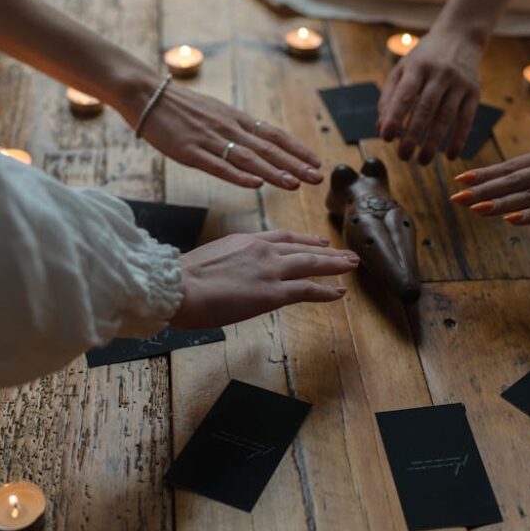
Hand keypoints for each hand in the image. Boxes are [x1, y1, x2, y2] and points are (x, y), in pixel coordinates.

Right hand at [140, 81, 323, 190]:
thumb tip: (261, 142)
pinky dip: (238, 176)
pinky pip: (218, 166)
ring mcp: (209, 140)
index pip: (273, 135)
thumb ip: (237, 128)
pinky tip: (255, 185)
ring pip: (248, 159)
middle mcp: (228, 128)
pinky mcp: (189, 152)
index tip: (316, 162)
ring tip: (294, 184)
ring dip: (273, 172)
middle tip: (316, 178)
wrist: (147, 95)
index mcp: (236, 119)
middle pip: (267, 148)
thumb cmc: (182, 107)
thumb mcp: (216, 112)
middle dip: (294, 164)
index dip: (296, 149)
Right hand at [173, 230, 358, 328]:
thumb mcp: (209, 260)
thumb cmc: (182, 280)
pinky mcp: (273, 292)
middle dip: (327, 251)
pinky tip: (339, 292)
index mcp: (246, 241)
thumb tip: (225, 275)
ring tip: (352, 266)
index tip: (318, 242)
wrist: (178, 286)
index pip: (283, 238)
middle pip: (303, 248)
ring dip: (335, 265)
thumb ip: (226, 264)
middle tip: (345, 254)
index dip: (304, 240)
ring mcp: (270, 270)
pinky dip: (326, 291)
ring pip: (312, 264)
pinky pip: (307, 290)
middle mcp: (262, 250)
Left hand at [377, 28, 482, 164]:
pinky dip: (459, 138)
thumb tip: (380, 127)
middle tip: (403, 156)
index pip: (405, 94)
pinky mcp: (474, 92)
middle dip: (414, 135)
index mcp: (417, 67)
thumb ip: (390, 96)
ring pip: (446, 116)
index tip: (386, 137)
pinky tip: (450, 155)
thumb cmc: (425, 57)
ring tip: (423, 161)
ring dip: (434, 142)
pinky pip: (467, 119)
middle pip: (425, 108)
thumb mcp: (403, 68)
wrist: (461, 36)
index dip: (395, 116)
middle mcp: (439, 74)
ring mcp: (458, 83)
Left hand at [450, 130, 529, 223]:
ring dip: (499, 203)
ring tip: (475, 209)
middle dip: (481, 190)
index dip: (483, 174)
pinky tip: (513, 220)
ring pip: (526, 195)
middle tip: (455, 197)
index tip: (459, 178)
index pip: (509, 166)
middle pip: (511, 180)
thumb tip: (524, 174)